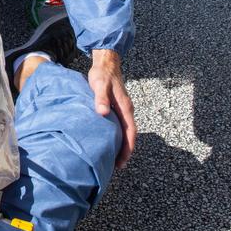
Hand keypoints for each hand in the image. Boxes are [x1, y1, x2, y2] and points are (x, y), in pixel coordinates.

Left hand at [88, 48, 135, 167]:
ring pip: (125, 132)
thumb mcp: (100, 85)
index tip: (123, 161)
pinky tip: (109, 142)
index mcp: (125, 108)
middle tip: (117, 166)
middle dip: (125, 151)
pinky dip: (117, 137)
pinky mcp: (116, 108)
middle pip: (129, 135)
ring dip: (121, 145)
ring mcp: (122, 110)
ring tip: (113, 159)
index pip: (130, 132)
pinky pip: (119, 126)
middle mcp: (126, 111)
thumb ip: (100, 98)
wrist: (106, 64)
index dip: (128, 148)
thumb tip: (103, 113)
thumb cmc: (103, 75)